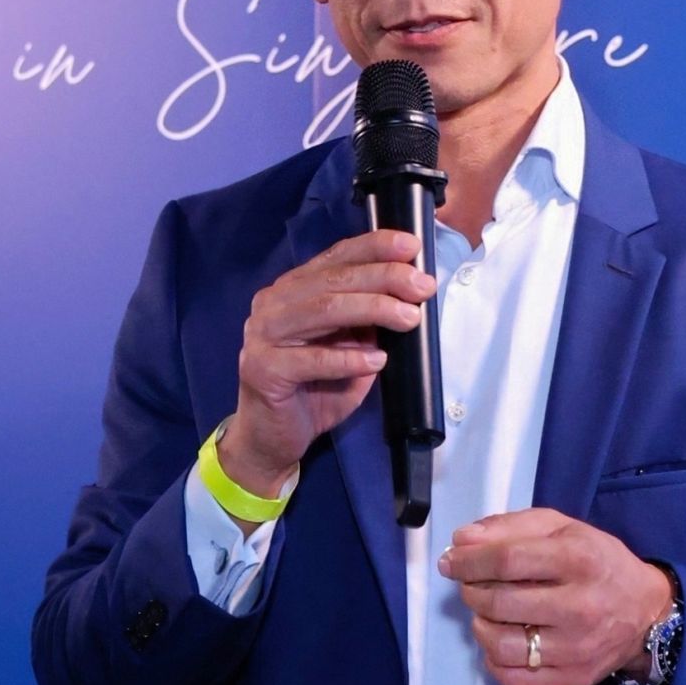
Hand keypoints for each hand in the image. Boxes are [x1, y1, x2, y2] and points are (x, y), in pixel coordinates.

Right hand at [222, 229, 436, 498]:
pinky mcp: (262, 368)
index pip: (336, 257)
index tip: (412, 245)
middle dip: (384, 277)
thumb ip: (367, 320)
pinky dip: (348, 358)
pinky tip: (376, 362)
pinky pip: (311, 359)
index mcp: (293, 288)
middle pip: (335, 279)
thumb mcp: (349, 347)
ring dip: (373, 309)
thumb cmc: (315, 389)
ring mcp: (263, 334)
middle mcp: (274, 302)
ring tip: (409, 318)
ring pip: (324, 310)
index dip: (375, 247)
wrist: (272, 438)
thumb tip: (410, 293)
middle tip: (423, 286)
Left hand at [438, 509, 673, 684]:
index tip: (450, 562)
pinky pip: (514, 679)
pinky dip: (494, 660)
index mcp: (578, 559)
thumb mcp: (561, 528)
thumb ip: (510, 527)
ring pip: (501, 644)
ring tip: (486, 613)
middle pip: (500, 602)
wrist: (646, 612)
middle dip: (471, 591)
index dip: (469, 561)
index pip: (507, 560)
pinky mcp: (572, 681)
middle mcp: (579, 607)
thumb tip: (461, 541)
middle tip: (471, 585)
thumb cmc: (597, 561)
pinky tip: (500, 641)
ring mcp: (576, 650)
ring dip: (480, 625)